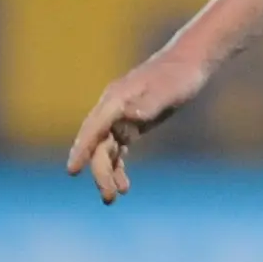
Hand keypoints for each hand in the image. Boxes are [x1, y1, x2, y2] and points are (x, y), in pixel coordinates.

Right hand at [65, 50, 213, 203]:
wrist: (189, 63)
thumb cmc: (180, 75)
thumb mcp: (168, 91)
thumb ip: (148, 104)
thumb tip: (128, 115)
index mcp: (116, 99)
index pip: (95, 128)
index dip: (82, 149)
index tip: (73, 170)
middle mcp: (113, 108)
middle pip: (99, 144)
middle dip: (100, 172)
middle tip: (108, 198)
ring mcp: (120, 116)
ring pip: (106, 149)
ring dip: (107, 173)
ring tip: (112, 198)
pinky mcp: (131, 123)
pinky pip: (118, 148)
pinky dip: (118, 166)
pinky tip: (124, 185)